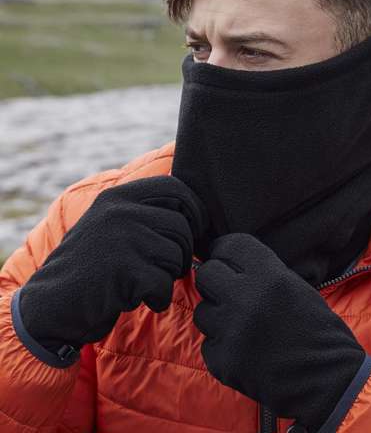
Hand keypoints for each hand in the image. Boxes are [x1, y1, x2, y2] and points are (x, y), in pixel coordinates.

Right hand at [19, 175, 208, 353]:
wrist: (49, 306)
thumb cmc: (91, 267)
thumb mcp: (111, 225)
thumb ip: (144, 211)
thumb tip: (198, 210)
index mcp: (119, 196)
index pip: (176, 188)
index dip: (195, 210)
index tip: (194, 231)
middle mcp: (120, 211)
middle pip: (182, 226)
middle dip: (184, 252)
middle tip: (170, 269)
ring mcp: (121, 239)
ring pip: (177, 255)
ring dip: (170, 276)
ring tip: (149, 283)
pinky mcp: (123, 270)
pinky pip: (164, 283)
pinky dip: (159, 298)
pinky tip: (144, 300)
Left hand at [193, 233, 365, 431]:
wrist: (330, 379)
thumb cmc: (315, 328)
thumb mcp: (294, 285)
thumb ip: (261, 271)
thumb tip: (227, 262)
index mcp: (269, 275)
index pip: (228, 245)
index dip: (224, 251)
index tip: (225, 259)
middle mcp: (247, 298)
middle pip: (207, 274)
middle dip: (215, 282)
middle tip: (228, 293)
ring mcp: (233, 331)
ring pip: (203, 311)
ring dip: (216, 318)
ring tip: (240, 327)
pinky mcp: (225, 362)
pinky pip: (208, 345)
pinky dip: (222, 348)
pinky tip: (244, 351)